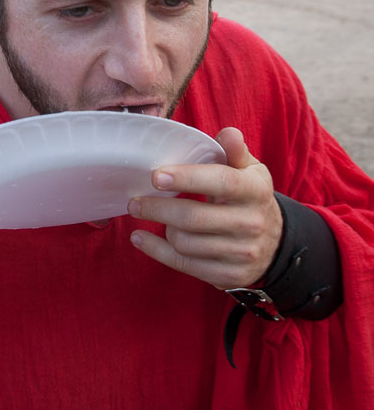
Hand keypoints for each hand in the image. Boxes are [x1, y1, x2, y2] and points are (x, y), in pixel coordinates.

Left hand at [128, 127, 282, 289]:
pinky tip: (140, 238)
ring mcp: (240, 253)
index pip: (220, 182)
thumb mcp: (250, 172)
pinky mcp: (228, 275)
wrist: (275, 245)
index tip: (156, 176)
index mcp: (255, 190)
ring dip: (160, 227)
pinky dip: (156, 250)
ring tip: (150, 213)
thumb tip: (228, 133)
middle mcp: (250, 223)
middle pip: (193, 218)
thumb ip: (235, 152)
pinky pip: (183, 264)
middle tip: (134, 200)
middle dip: (157, 208)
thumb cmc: (250, 198)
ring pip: (184, 242)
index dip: (187, 179)